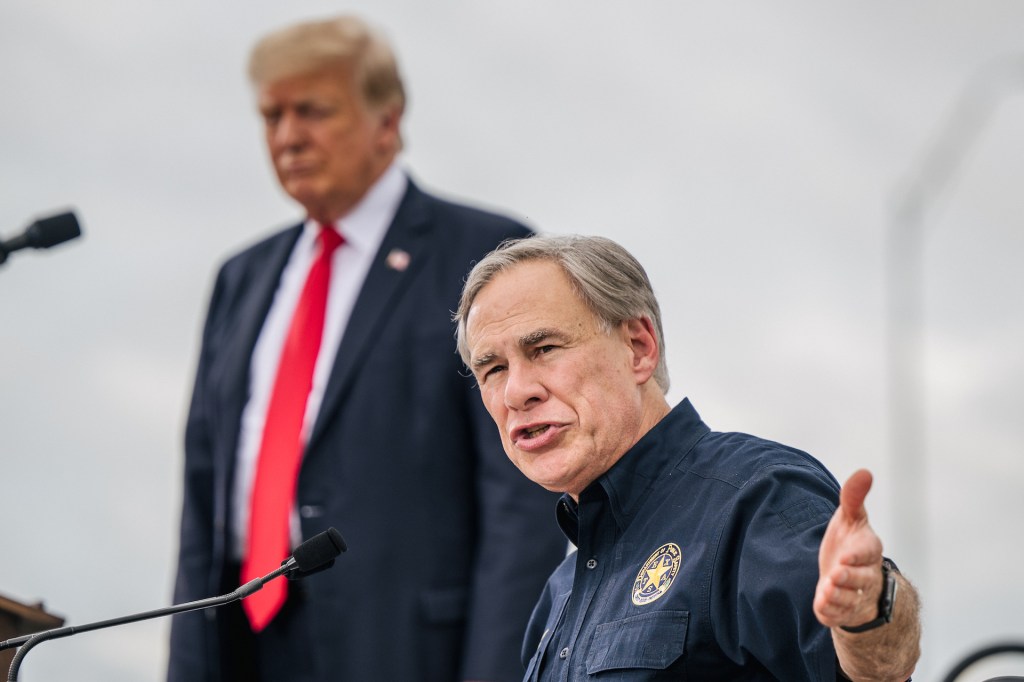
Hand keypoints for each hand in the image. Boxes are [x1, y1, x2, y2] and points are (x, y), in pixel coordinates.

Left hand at [813, 469, 884, 629]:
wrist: (848, 575)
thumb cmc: (850, 543)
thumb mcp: (850, 518)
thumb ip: (854, 498)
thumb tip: (865, 471)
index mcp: (868, 550)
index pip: (868, 552)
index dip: (857, 555)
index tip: (846, 555)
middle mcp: (865, 574)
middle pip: (861, 579)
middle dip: (849, 578)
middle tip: (835, 573)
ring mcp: (854, 594)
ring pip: (850, 599)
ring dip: (838, 596)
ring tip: (826, 590)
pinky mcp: (842, 610)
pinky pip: (838, 615)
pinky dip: (830, 612)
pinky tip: (821, 606)